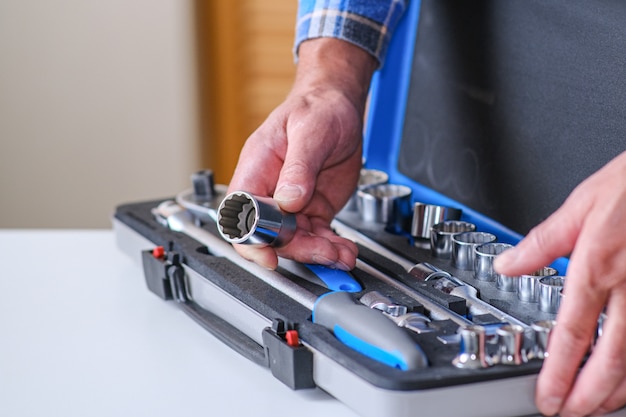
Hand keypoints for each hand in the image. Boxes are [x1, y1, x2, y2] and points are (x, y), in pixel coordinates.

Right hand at [227, 38, 376, 269]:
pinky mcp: (312, 210)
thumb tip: (288, 199)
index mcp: (256, 169)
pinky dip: (332, 247)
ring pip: (296, 241)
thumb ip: (299, 166)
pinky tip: (346, 250)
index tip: (269, 254)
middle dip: (298, 249)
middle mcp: (270, 190)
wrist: (339, 107)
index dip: (251, 239)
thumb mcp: (309, 131)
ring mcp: (292, 203)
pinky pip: (318, 236)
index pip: (241, 213)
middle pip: (270, 235)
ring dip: (319, 253)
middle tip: (325, 253)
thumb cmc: (316, 108)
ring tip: (342, 255)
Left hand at [494, 151, 625, 415]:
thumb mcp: (581, 203)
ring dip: (620, 390)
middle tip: (571, 414)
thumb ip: (542, 241)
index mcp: (599, 265)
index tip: (547, 395)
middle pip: (612, 359)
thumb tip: (509, 264)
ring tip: (600, 408)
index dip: (558, 372)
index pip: (572, 333)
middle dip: (590, 395)